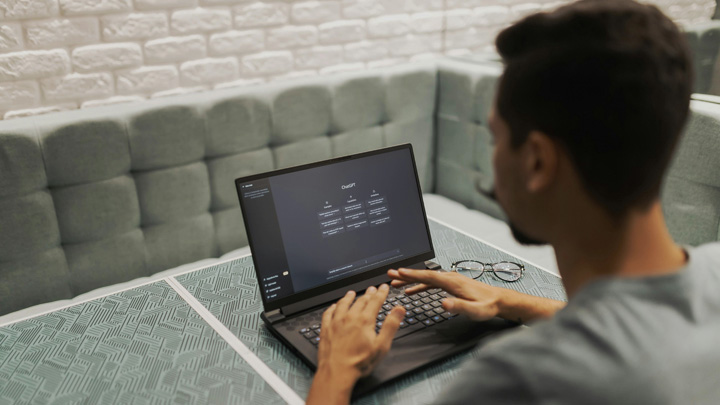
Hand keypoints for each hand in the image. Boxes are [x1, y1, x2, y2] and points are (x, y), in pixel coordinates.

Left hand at [306, 284, 405, 404]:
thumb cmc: (359, 362)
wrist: (337, 372)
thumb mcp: (381, 345)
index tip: (383, 287)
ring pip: (343, 304)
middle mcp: (349, 318)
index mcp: (364, 321)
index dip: (381, 293)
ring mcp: (336, 323)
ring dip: (349, 297)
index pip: (375, 301)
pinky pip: (328, 313)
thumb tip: (399, 310)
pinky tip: (333, 306)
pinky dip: (332, 307)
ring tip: (352, 293)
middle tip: (372, 289)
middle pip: (360, 301)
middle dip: (368, 294)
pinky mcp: (326, 329)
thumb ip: (391, 325)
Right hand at [388, 268, 502, 320]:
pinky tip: (412, 290)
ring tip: (396, 282)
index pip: (428, 276)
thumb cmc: (487, 306)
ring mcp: (450, 280)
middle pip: (424, 274)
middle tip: (390, 274)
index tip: (398, 272)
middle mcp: (450, 278)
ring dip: (411, 279)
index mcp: (452, 282)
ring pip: (426, 277)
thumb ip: (459, 307)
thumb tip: (443, 303)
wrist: (498, 300)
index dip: (412, 274)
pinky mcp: (451, 284)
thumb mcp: (474, 310)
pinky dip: (420, 284)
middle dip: (406, 274)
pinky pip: (431, 282)